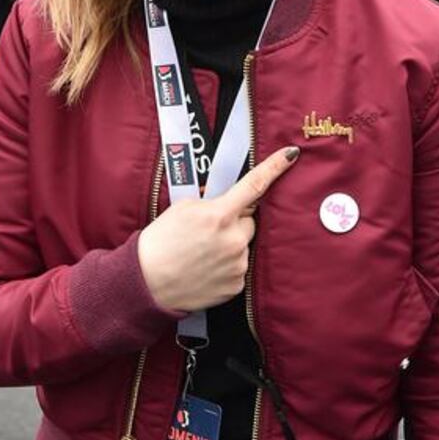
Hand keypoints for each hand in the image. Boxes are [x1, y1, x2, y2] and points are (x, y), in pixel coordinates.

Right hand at [138, 146, 299, 311]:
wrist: (148, 282)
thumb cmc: (161, 242)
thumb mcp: (182, 208)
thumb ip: (212, 200)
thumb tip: (231, 200)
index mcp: (219, 215)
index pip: (254, 185)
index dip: (275, 167)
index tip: (291, 154)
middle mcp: (233, 239)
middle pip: (249, 221)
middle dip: (234, 222)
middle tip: (208, 232)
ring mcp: (237, 264)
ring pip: (244, 245)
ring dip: (230, 245)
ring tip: (203, 254)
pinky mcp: (236, 285)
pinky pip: (240, 266)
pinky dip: (227, 266)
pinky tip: (207, 269)